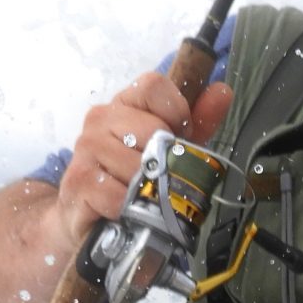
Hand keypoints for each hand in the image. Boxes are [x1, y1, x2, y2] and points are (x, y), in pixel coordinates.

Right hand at [56, 71, 234, 250]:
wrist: (85, 217)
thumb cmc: (130, 179)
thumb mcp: (170, 148)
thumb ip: (197, 121)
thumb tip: (223, 91)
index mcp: (123, 105)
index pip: (153, 85)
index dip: (176, 113)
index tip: (176, 138)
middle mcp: (100, 118)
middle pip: (151, 128)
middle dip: (164, 160)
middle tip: (156, 177)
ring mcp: (86, 147)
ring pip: (137, 166)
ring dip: (146, 189)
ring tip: (139, 196)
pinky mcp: (79, 180)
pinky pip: (119, 195)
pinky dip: (129, 208)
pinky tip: (125, 210)